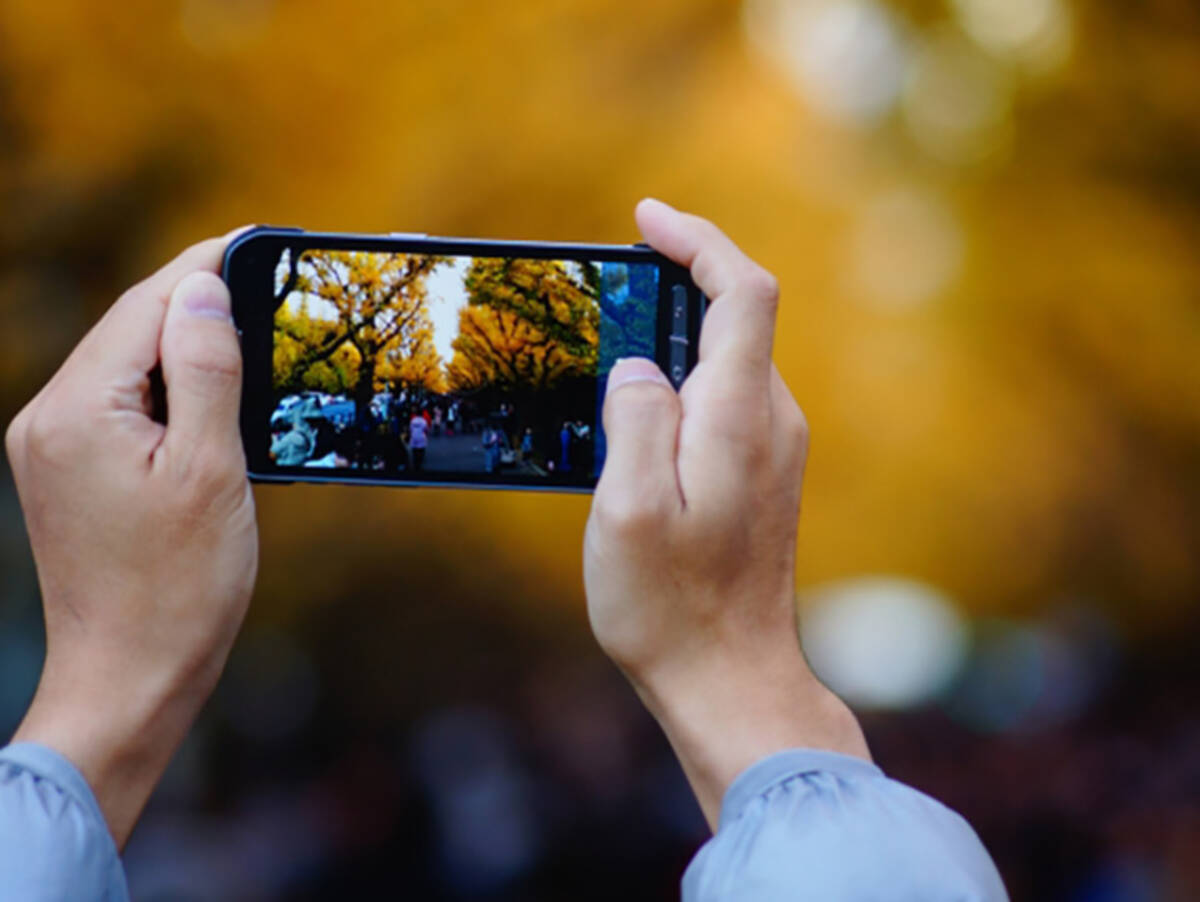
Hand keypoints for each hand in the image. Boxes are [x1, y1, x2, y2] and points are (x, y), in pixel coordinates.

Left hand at [5, 232, 257, 847]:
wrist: (130, 677)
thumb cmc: (178, 589)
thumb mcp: (211, 471)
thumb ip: (205, 371)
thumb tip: (203, 289)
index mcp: (78, 412)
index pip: (146, 305)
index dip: (206, 267)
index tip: (259, 240)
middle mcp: (49, 418)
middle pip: (131, 328)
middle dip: (198, 302)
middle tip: (269, 282)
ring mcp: (52, 446)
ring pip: (127, 364)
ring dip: (186, 347)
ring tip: (252, 338)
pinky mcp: (68, 471)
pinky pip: (121, 403)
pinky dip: (169, 389)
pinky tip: (213, 397)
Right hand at [584, 200, 868, 827]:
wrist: (733, 679)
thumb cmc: (672, 606)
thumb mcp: (627, 511)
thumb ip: (636, 420)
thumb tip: (637, 368)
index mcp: (739, 418)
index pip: (741, 293)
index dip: (699, 241)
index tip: (646, 218)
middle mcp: (772, 423)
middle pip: (739, 318)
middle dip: (679, 282)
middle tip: (610, 286)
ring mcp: (775, 451)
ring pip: (730, 361)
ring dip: (677, 337)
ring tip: (611, 353)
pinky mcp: (765, 477)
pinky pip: (728, 401)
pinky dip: (686, 381)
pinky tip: (641, 414)